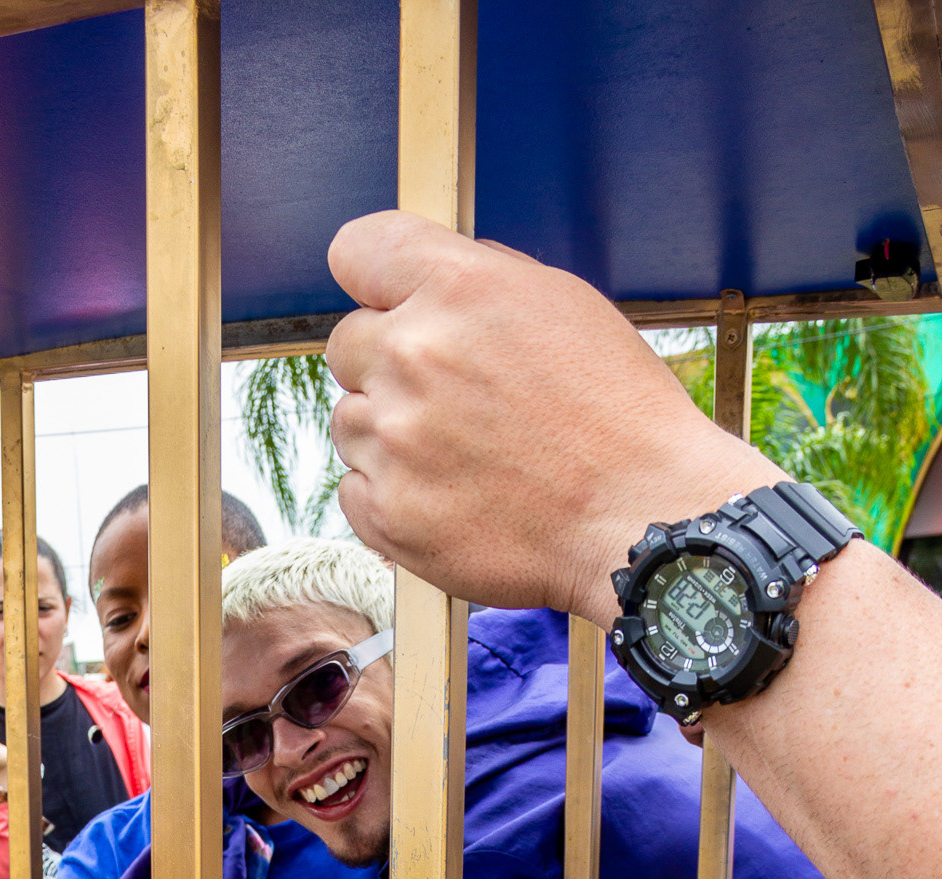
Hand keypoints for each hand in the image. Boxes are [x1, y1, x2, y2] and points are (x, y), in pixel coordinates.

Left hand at [325, 213, 780, 625]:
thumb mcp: (563, 305)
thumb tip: (422, 279)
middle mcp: (414, 356)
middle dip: (387, 364)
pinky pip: (354, 490)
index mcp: (458, 289)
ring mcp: (395, 440)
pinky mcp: (388, 513)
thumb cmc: (616, 411)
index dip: (373, 279)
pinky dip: (391, 495)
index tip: (389, 303)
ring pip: (350, 422)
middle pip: (347, 345)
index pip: (356, 251)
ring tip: (461, 457)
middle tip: (450, 399)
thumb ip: (478, 281)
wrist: (642, 517)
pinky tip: (450, 498)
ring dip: (390, 434)